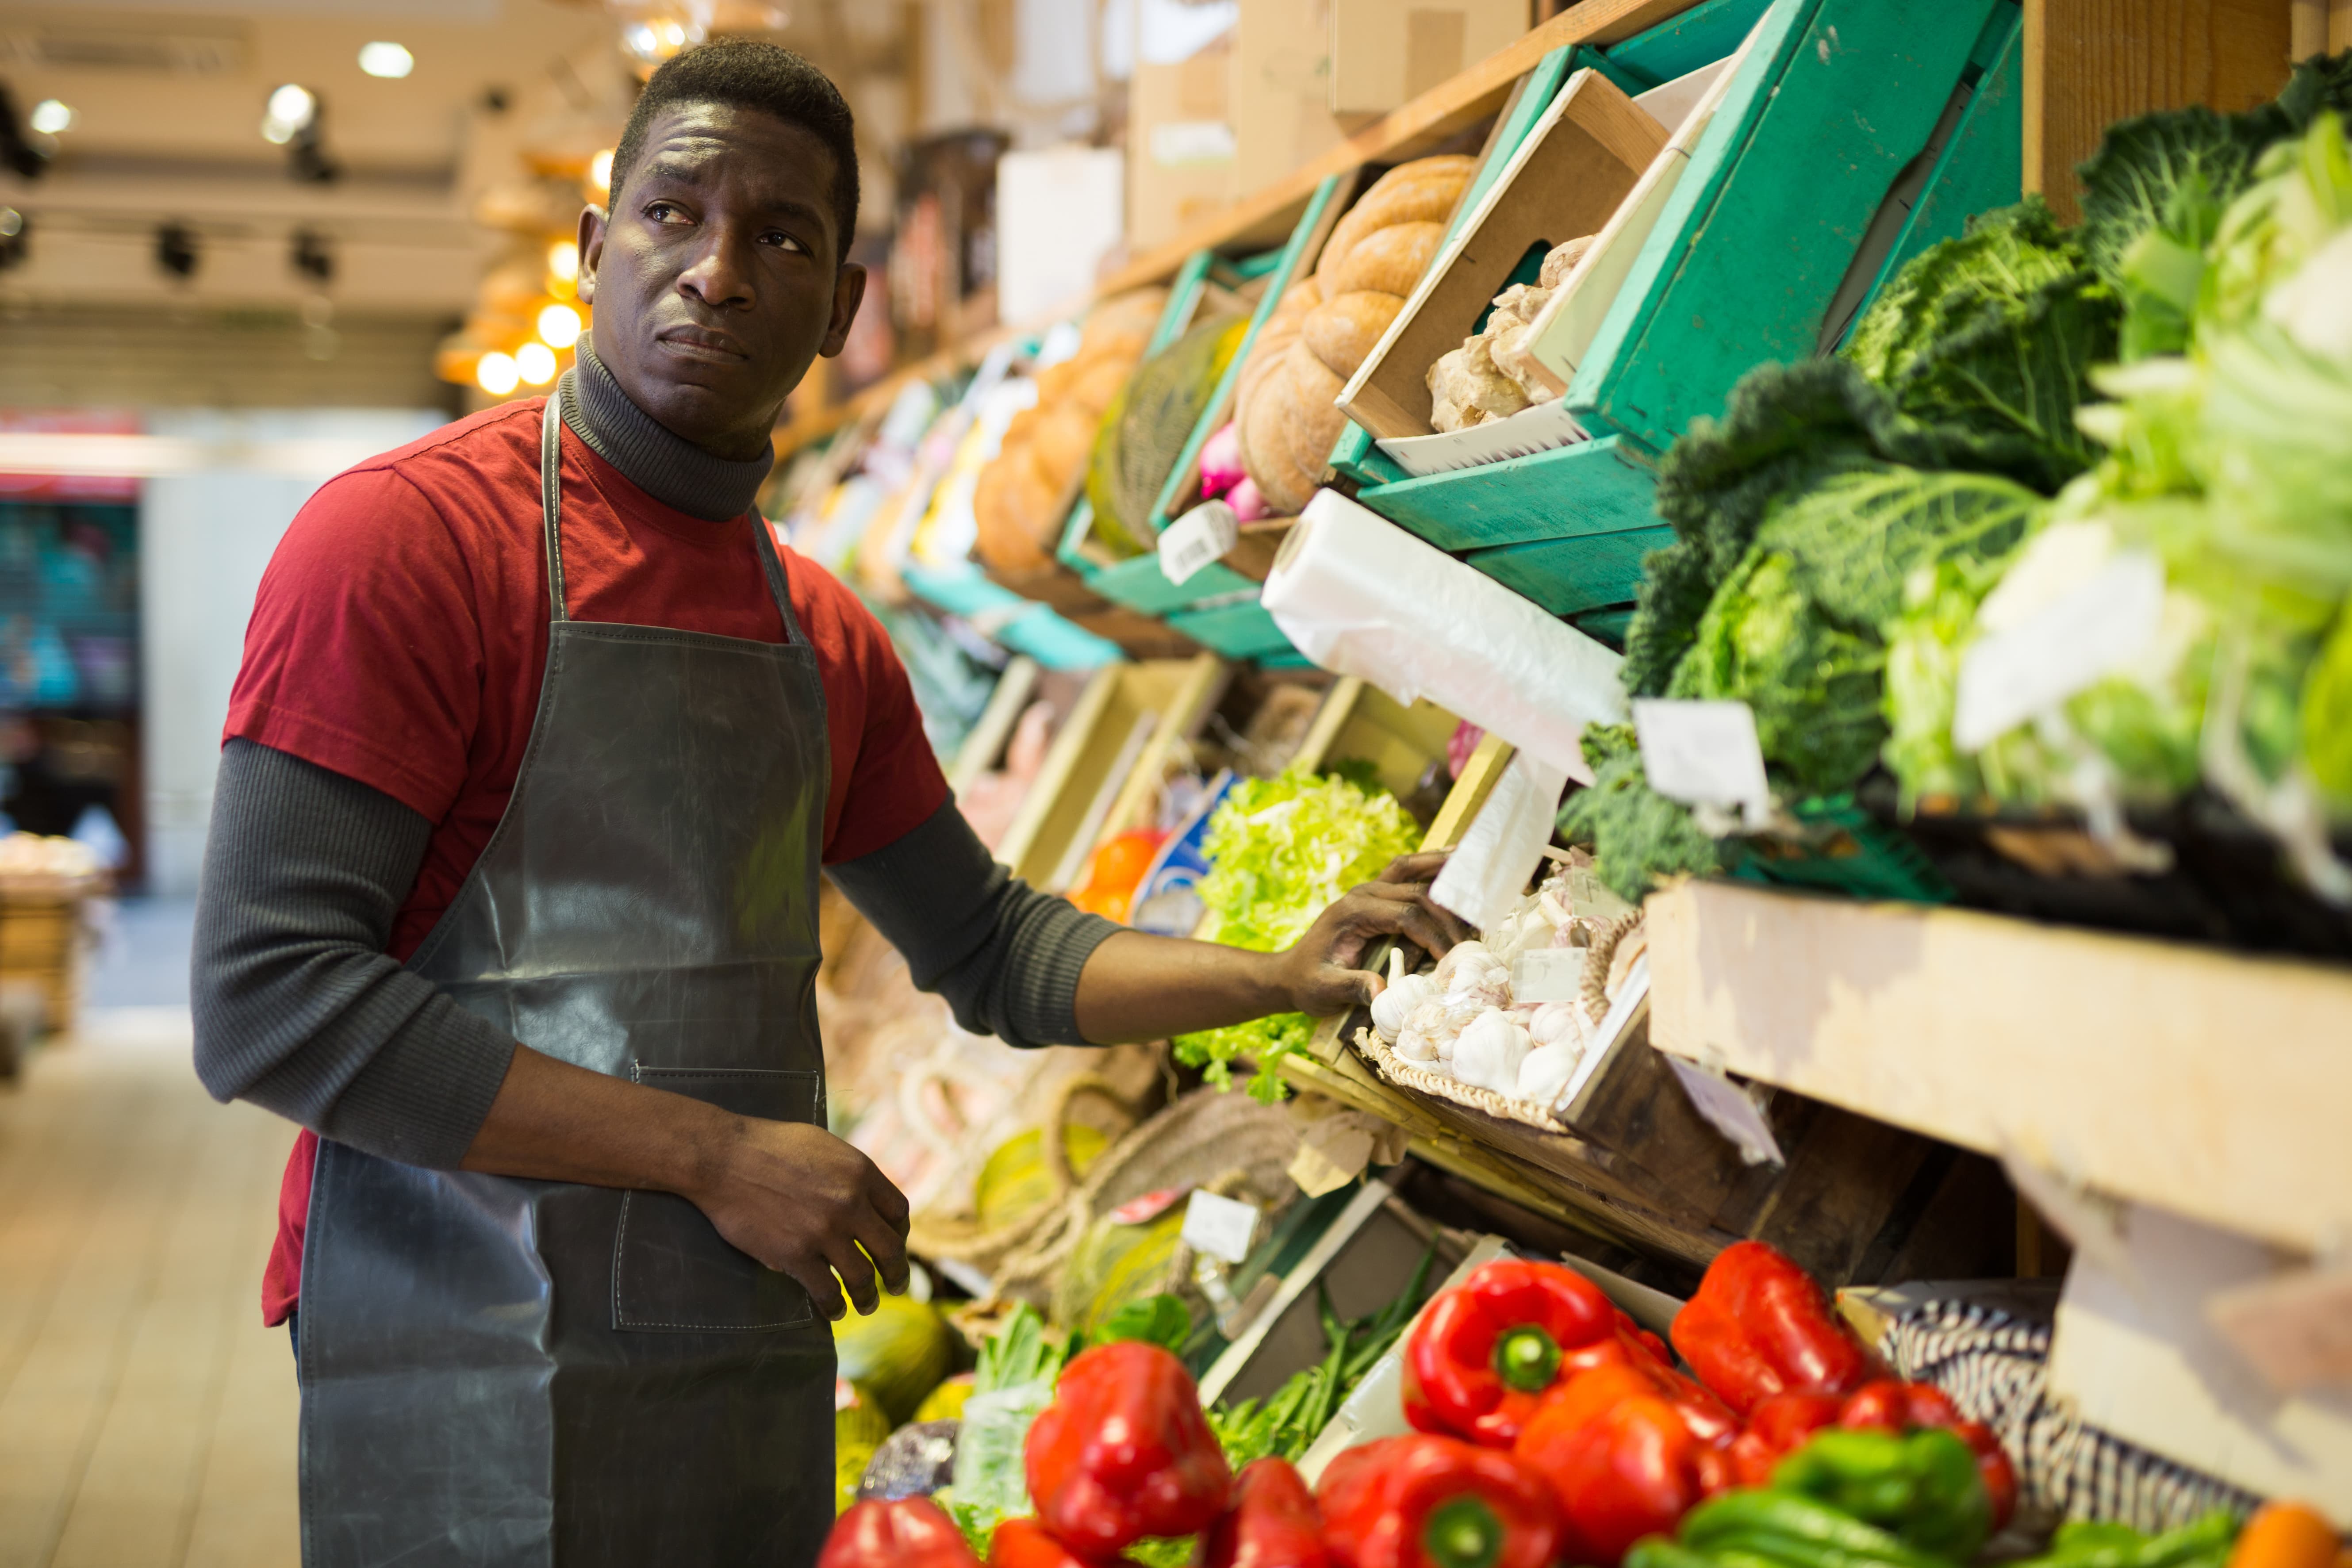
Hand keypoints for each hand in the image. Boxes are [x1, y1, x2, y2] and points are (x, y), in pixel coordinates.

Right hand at [687, 1118, 911, 1320]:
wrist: (723, 1158)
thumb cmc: (770, 1147)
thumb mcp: (825, 1147)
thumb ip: (850, 1174)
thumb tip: (865, 1200)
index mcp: (861, 1172)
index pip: (898, 1212)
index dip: (901, 1234)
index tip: (895, 1245)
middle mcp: (850, 1203)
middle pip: (890, 1248)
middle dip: (897, 1272)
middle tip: (897, 1285)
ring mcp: (823, 1231)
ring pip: (862, 1276)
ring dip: (868, 1296)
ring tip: (868, 1305)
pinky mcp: (795, 1254)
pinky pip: (827, 1291)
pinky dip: (835, 1307)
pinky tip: (834, 1312)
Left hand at [1269, 850, 1474, 1015]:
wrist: (1291, 973)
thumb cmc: (1308, 983)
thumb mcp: (1324, 990)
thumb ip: (1352, 987)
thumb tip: (1381, 993)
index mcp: (1352, 911)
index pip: (1406, 915)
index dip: (1434, 935)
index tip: (1453, 958)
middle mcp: (1363, 892)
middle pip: (1417, 892)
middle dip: (1448, 914)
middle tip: (1473, 936)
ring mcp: (1369, 888)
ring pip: (1412, 869)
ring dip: (1442, 869)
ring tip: (1476, 868)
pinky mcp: (1376, 894)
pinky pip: (1406, 871)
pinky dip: (1430, 864)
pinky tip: (1453, 859)